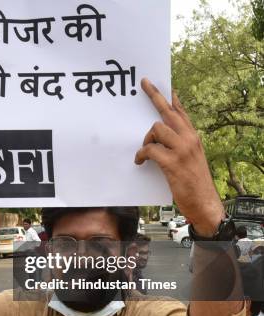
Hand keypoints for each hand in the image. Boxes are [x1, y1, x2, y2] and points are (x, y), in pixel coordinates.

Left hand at [135, 79, 223, 236]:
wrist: (204, 202)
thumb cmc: (193, 182)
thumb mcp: (190, 158)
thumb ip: (179, 144)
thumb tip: (161, 135)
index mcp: (193, 137)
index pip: (181, 112)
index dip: (171, 98)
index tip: (162, 84)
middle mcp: (189, 139)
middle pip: (168, 112)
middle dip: (154, 96)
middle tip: (144, 83)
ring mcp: (182, 149)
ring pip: (156, 129)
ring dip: (145, 140)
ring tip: (144, 153)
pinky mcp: (173, 162)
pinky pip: (150, 150)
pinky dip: (141, 155)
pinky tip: (140, 162)